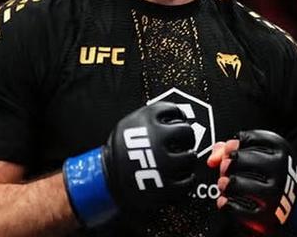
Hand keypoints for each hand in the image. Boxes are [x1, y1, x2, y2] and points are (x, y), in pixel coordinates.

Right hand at [63, 102, 195, 227]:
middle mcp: (157, 139)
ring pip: (190, 157)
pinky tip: (183, 176)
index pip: (174, 110)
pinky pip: (188, 181)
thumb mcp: (129, 124)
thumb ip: (150, 118)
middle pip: (186, 132)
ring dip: (189, 158)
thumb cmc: (119, 151)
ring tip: (183, 159)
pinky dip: (188, 179)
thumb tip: (173, 116)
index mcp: (147, 121)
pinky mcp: (165, 186)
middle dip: (187, 137)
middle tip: (184, 142)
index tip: (180, 121)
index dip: (179, 116)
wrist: (106, 179)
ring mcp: (163, 163)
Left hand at [208, 130, 296, 235]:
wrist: (290, 210)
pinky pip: (234, 207)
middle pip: (237, 159)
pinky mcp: (266, 215)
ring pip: (235, 182)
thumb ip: (231, 148)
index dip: (233, 145)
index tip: (233, 153)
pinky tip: (228, 201)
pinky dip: (225, 204)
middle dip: (226, 164)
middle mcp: (280, 168)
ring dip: (224, 184)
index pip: (246, 138)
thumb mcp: (258, 155)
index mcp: (281, 149)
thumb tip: (213, 159)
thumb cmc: (268, 177)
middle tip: (226, 170)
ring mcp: (275, 192)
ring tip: (226, 185)